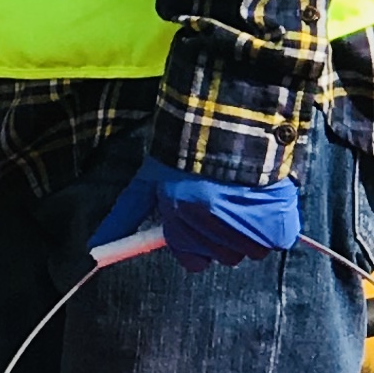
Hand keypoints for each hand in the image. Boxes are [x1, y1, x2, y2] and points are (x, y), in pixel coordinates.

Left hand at [90, 156, 303, 276]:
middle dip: (225, 235)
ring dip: (253, 230)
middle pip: (224, 256)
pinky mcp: (277, 222)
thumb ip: (126, 214)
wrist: (238, 113)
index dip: (198, 243)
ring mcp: (245, 226)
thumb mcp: (150, 176)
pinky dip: (278, 225)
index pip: (191, 259)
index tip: (204, 223)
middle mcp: (210, 223)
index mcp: (179, 214)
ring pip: (251, 251)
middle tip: (230, 202)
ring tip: (250, 198)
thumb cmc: (187, 145)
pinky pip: (279, 240)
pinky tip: (270, 200)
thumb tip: (94, 247)